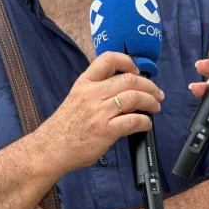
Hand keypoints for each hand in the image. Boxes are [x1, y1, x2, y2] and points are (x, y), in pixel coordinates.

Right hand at [39, 52, 164, 172]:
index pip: (108, 59)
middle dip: (149, 86)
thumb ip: (98, 90)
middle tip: (157, 93)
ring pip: (134, 97)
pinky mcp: (105, 131)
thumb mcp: (77, 97)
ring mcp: (99, 112)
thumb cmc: (66, 125)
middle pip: (129, 79)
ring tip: (155, 107)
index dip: (128, 61)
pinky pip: (132, 121)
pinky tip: (146, 124)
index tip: (137, 70)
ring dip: (150, 101)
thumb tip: (125, 87)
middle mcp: (92, 94)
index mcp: (85, 83)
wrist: (51, 148)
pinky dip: (145, 121)